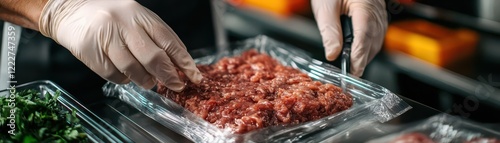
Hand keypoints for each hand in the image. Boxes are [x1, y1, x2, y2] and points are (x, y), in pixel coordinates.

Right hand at [38, 0, 201, 90]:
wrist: (71, 11)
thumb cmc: (113, 18)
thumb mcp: (138, 21)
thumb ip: (158, 39)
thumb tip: (179, 66)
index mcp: (141, 16)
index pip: (168, 41)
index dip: (184, 61)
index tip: (194, 76)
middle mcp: (124, 24)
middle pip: (153, 57)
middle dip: (168, 75)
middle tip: (176, 85)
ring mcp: (107, 37)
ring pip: (133, 69)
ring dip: (145, 80)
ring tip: (147, 80)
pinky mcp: (91, 52)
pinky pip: (114, 75)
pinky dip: (124, 79)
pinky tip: (124, 74)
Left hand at [312, 0, 387, 76]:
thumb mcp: (325, 8)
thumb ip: (330, 32)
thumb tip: (333, 54)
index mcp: (365, 7)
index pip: (364, 38)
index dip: (359, 57)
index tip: (354, 72)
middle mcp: (377, 11)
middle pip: (372, 42)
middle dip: (362, 59)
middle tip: (351, 75)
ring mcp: (379, 13)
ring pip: (376, 40)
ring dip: (365, 54)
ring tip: (353, 67)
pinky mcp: (377, 14)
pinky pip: (376, 34)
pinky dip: (367, 46)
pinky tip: (357, 52)